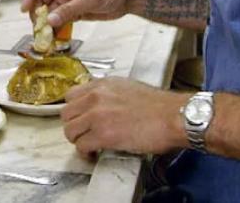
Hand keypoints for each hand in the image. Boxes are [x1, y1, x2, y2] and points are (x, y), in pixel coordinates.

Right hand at [21, 0, 138, 27]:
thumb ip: (68, 10)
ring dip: (47, 23)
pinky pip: (61, 19)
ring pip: (51, 11)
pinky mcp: (76, 11)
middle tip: (37, 28)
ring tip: (45, 37)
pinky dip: (57, 27)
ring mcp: (69, 0)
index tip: (24, 10)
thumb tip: (49, 21)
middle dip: (38, 13)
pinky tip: (55, 37)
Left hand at [61, 77, 188, 156]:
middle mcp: (96, 97)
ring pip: (70, 131)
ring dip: (78, 141)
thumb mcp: (129, 88)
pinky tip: (94, 154)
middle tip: (84, 134)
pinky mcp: (102, 135)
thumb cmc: (159, 105)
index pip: (71, 95)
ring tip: (89, 145)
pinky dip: (86, 153)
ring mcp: (97, 115)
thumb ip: (109, 94)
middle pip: (66, 114)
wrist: (173, 116)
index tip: (80, 118)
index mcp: (102, 84)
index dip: (75, 110)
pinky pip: (81, 146)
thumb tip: (102, 105)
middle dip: (74, 126)